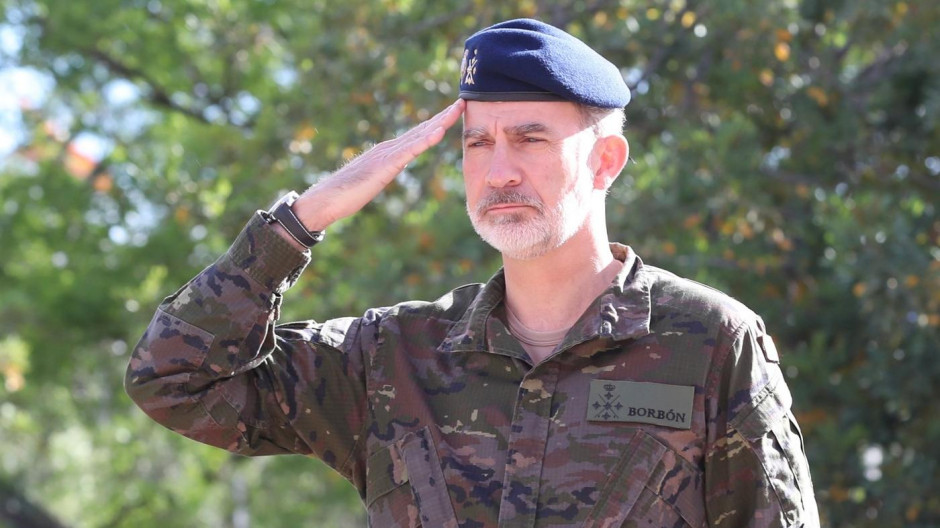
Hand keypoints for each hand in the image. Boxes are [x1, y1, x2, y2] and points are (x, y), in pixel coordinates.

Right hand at [293, 99, 464, 231]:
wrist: (325, 200)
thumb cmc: (344, 194)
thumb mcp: (371, 180)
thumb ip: (382, 171)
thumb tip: (389, 169)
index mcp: (387, 152)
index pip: (416, 135)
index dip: (435, 123)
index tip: (452, 113)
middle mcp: (388, 148)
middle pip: (421, 129)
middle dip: (442, 116)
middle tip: (462, 102)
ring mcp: (386, 155)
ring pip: (419, 135)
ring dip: (440, 122)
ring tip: (457, 109)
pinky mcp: (384, 166)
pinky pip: (409, 151)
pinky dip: (426, 141)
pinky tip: (440, 132)